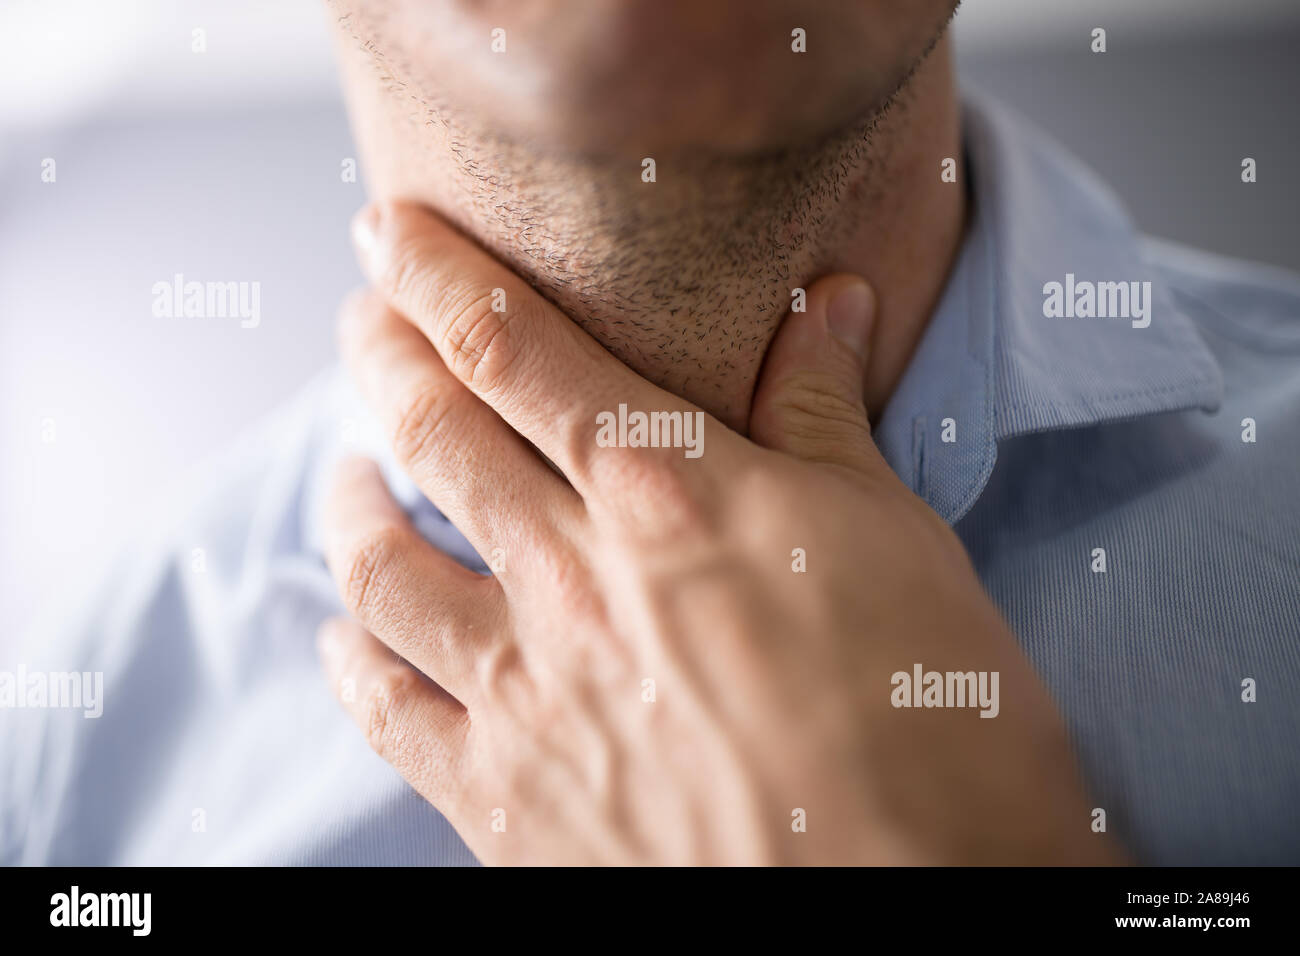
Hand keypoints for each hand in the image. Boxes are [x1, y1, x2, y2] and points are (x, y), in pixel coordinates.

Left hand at [317, 200, 1120, 864]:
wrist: (913, 902)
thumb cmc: (930, 723)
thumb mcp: (895, 538)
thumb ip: (824, 414)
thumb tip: (826, 302)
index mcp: (667, 497)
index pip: (511, 348)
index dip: (433, 274)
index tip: (387, 231)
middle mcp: (574, 580)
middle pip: (432, 432)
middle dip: (380, 355)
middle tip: (362, 318)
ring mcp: (529, 692)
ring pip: (381, 566)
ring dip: (349, 499)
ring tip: (347, 469)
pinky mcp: (507, 798)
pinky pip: (387, 709)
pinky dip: (351, 654)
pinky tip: (342, 629)